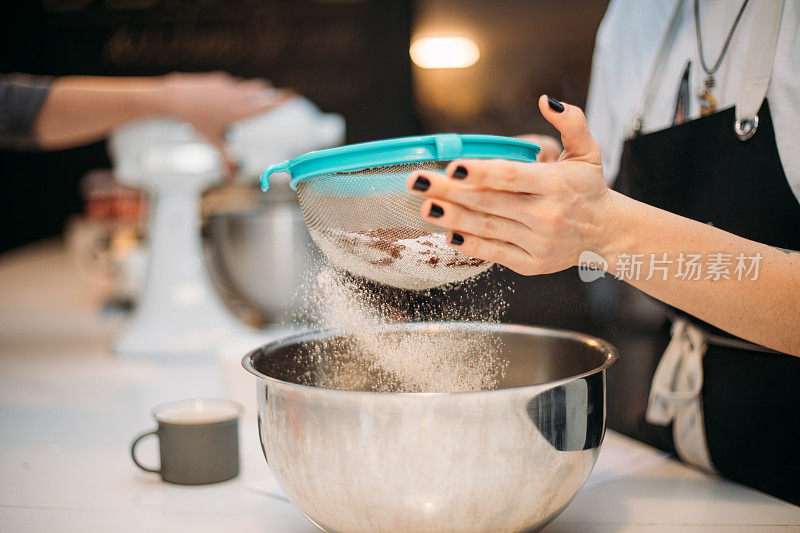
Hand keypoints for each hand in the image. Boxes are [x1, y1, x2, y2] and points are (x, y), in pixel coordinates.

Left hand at [157, 71, 293, 174]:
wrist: (176, 99)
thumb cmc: (196, 122)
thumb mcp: (213, 142)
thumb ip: (225, 159)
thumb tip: (231, 177)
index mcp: (240, 112)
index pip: (267, 104)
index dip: (282, 100)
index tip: (294, 95)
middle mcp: (237, 96)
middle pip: (262, 89)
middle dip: (269, 93)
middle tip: (275, 98)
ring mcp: (228, 85)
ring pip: (248, 85)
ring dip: (253, 91)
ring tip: (249, 100)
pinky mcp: (219, 79)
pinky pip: (232, 84)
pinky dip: (234, 90)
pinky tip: (224, 99)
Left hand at [407, 95, 614, 275]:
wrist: (608, 234)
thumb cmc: (589, 189)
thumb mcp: (588, 151)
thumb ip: (572, 122)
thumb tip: (545, 101)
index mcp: (555, 183)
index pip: (511, 176)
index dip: (480, 172)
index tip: (452, 167)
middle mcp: (546, 214)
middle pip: (489, 201)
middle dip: (450, 192)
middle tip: (417, 182)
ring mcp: (538, 242)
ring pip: (488, 227)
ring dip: (453, 218)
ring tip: (425, 206)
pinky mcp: (532, 264)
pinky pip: (496, 254)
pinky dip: (471, 246)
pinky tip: (448, 234)